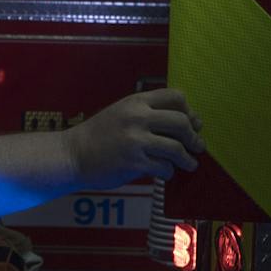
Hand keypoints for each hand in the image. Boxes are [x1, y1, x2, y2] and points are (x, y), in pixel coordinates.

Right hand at [63, 89, 205, 186]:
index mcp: (135, 101)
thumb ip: (149, 114)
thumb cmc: (99, 135)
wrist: (72, 154)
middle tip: (197, 146)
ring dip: (187, 159)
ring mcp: (135, 140)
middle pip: (181, 122)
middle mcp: (137, 117)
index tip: (192, 123)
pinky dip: (169, 172)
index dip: (189, 111)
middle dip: (193, 137)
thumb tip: (189, 122)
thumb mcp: (122, 113)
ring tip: (189, 163)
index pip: (175, 97)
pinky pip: (164, 167)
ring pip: (176, 148)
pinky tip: (165, 172)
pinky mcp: (133, 162)